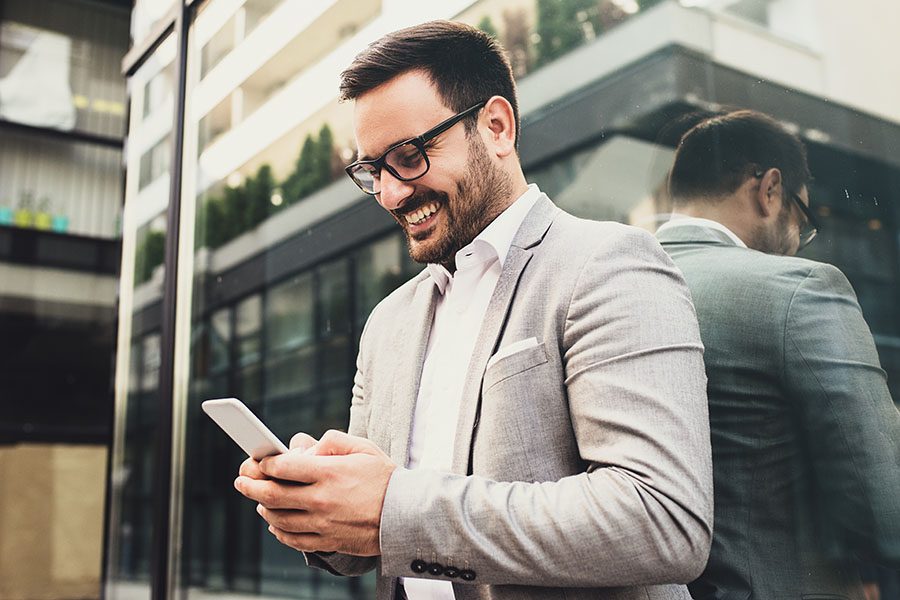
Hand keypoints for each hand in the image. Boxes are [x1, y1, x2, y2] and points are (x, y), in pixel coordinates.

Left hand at [234, 430, 395, 555]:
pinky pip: (292, 540)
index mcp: (329, 472)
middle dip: (249, 485)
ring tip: (258, 500)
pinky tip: (275, 523)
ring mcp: (322, 523)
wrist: (406, 515)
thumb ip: (331, 441)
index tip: (260, 459)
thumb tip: (304, 447)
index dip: (265, 462)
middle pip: (271, 494)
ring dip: (262, 508)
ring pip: (277, 518)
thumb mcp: (363, 448)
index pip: (282, 467)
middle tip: (241, 479)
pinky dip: (278, 531)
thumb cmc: (385, 478)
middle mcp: (321, 499)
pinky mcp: (327, 541)